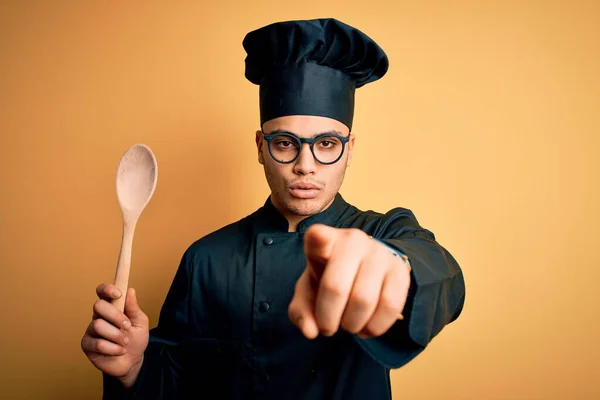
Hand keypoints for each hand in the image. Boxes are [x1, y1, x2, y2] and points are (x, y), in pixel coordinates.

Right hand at [81, 284, 148, 387]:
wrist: (133, 361)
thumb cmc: (136, 339)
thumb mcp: (140, 322)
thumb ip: (134, 308)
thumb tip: (130, 290)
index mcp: (112, 307)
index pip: (102, 292)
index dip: (107, 289)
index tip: (118, 294)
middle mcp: (99, 316)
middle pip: (98, 306)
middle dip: (115, 316)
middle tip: (127, 326)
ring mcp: (91, 331)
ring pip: (98, 325)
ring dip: (116, 335)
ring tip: (125, 342)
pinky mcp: (87, 345)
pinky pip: (97, 343)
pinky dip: (113, 348)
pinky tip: (119, 351)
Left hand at [289, 224, 410, 339]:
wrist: (363, 270)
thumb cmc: (329, 280)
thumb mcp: (308, 293)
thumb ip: (301, 312)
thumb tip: (311, 331)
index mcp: (324, 241)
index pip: (319, 236)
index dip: (318, 238)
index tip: (319, 237)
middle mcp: (352, 240)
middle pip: (336, 287)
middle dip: (328, 318)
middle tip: (328, 328)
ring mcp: (379, 253)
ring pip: (364, 300)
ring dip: (352, 325)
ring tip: (348, 326)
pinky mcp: (400, 270)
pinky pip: (390, 306)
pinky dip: (375, 327)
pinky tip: (366, 328)